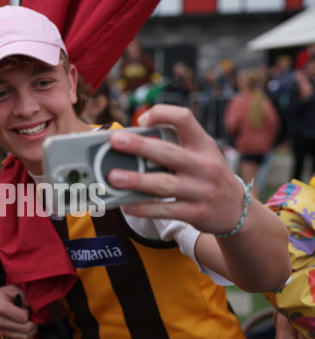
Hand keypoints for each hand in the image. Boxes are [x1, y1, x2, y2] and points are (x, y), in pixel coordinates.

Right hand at [0, 285, 37, 338]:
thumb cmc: (1, 296)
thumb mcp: (11, 289)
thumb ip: (23, 295)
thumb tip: (30, 306)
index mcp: (1, 308)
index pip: (23, 317)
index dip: (28, 312)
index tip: (25, 308)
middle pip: (25, 328)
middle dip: (34, 323)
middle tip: (33, 317)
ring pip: (24, 337)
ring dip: (32, 331)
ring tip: (30, 323)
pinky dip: (27, 337)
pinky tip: (26, 330)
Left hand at [106, 104, 246, 234]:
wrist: (237, 209)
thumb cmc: (209, 175)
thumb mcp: (202, 153)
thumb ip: (176, 144)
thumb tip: (135, 139)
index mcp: (203, 145)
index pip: (184, 119)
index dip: (162, 114)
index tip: (140, 119)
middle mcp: (204, 165)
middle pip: (167, 152)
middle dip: (139, 146)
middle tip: (115, 141)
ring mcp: (201, 190)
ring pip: (163, 184)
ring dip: (136, 180)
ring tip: (113, 177)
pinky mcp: (196, 213)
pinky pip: (165, 210)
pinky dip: (144, 208)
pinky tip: (127, 205)